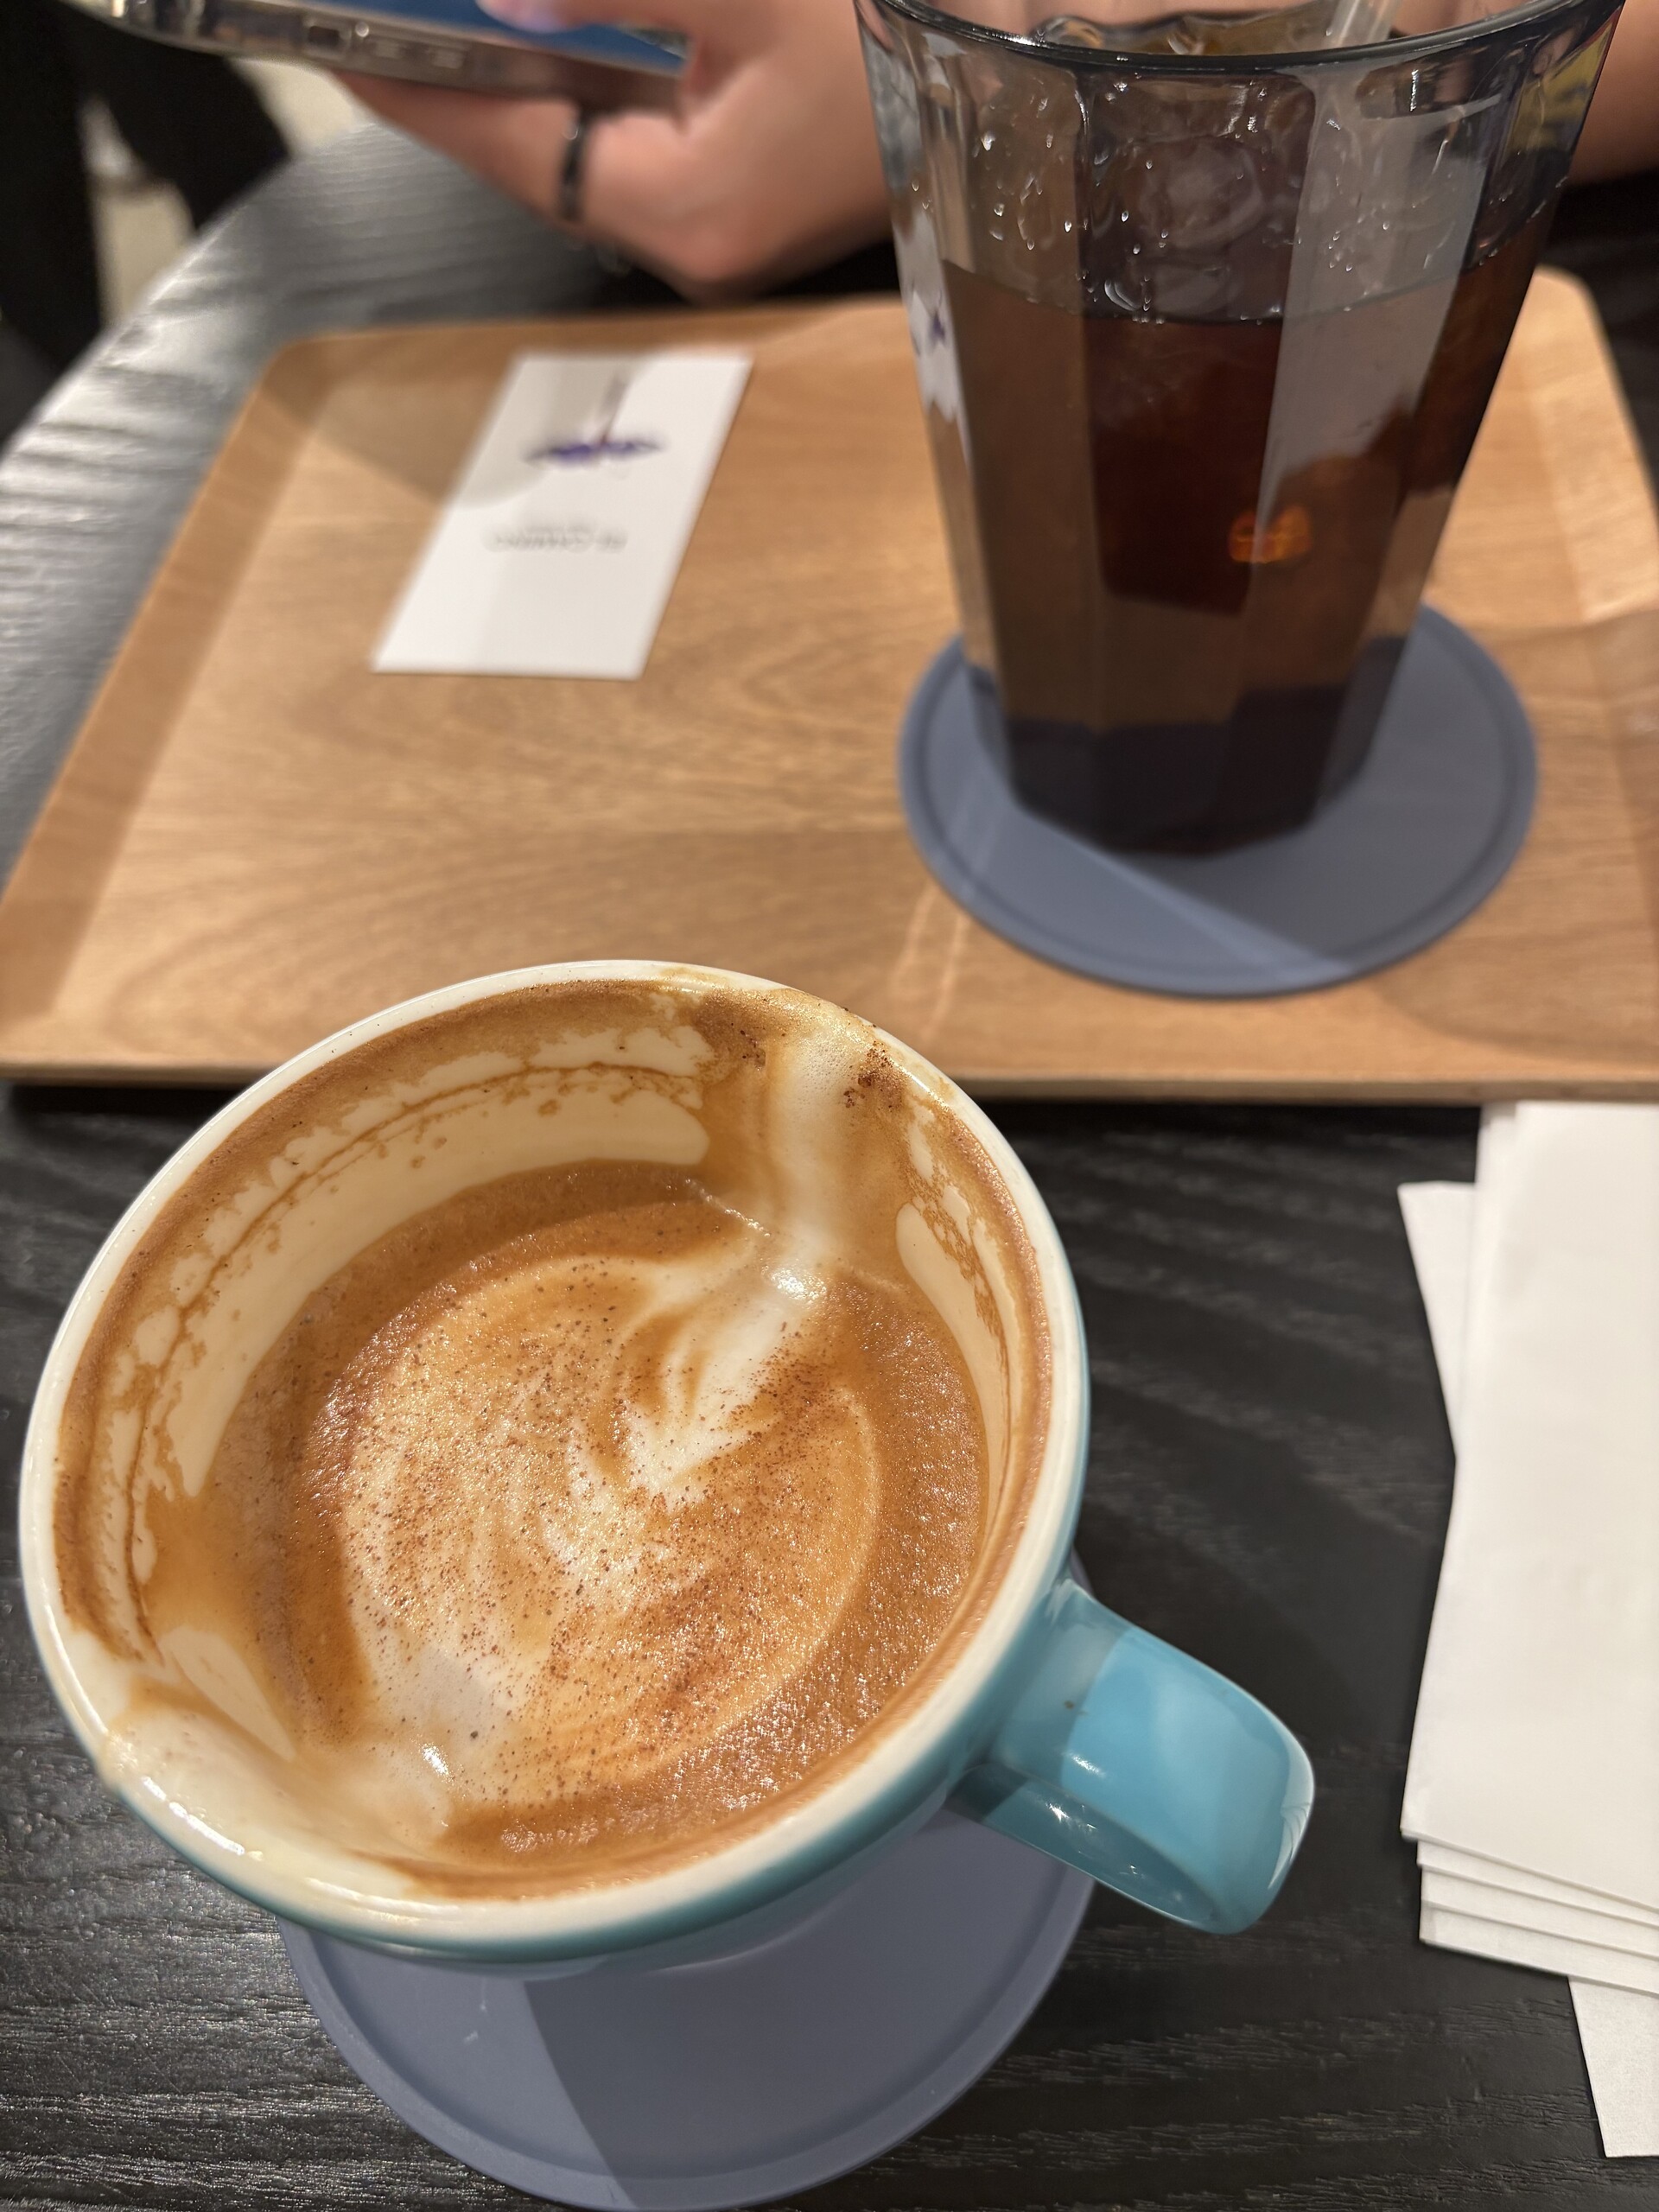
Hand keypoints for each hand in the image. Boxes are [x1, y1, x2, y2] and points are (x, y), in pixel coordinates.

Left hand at [343, 0, 890, 295]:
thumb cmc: (915, 17)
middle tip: (380, 18)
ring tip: (445, 17)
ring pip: (591, 130)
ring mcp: (735, 207)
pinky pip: (646, 116)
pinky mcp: (761, 169)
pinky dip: (592, 60)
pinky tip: (553, 25)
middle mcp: (702, 233)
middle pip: (541, 151)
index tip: (336, 43)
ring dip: (524, 63)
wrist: (1049, 47)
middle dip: (462, 73)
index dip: (418, 92)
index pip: (513, 149)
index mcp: (691, 209)